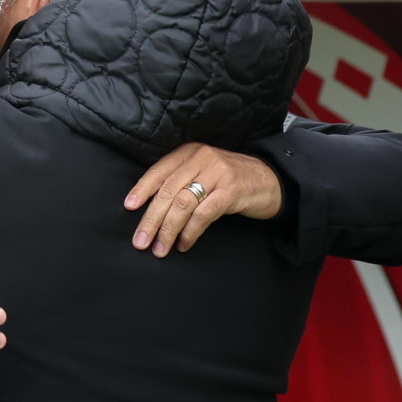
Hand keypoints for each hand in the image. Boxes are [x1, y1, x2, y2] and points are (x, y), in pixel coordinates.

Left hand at [123, 143, 282, 257]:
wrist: (272, 180)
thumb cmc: (230, 180)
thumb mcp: (203, 172)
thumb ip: (181, 181)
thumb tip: (151, 208)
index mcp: (190, 152)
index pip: (159, 171)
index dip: (142, 189)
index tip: (129, 207)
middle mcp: (202, 159)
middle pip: (168, 191)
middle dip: (151, 219)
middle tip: (140, 241)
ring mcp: (218, 173)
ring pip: (183, 204)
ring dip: (168, 230)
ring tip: (160, 249)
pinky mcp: (232, 191)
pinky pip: (204, 214)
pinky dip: (190, 232)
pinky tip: (183, 244)